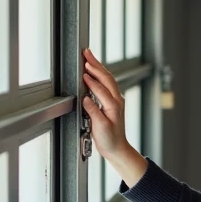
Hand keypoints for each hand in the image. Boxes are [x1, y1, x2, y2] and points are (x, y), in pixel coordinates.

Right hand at [81, 48, 147, 185]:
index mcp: (114, 105)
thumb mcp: (99, 127)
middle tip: (86, 53)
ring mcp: (116, 100)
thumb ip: (93, 111)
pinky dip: (100, 74)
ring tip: (89, 57)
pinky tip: (95, 71)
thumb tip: (85, 98)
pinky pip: (107, 83)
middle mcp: (117, 100)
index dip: (91, 80)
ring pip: (108, 78)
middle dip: (96, 64)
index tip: (82, 72)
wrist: (117, 149)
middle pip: (107, 77)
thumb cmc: (109, 140)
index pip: (101, 88)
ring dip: (98, 66)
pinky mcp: (113, 102)